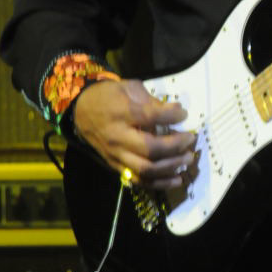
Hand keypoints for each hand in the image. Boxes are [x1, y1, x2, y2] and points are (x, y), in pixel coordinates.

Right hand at [72, 79, 195, 189]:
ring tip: (188, 158)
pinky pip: (139, 180)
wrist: (81, 111)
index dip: (171, 116)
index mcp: (120, 112)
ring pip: (146, 169)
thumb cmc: (109, 96)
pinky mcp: (116, 167)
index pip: (149, 117)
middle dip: (175, 146)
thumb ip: (152, 100)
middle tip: (190, 139)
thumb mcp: (129, 88)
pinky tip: (177, 179)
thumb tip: (177, 110)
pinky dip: (160, 183)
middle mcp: (117, 137)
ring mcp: (116, 155)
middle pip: (150, 149)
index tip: (184, 114)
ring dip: (171, 167)